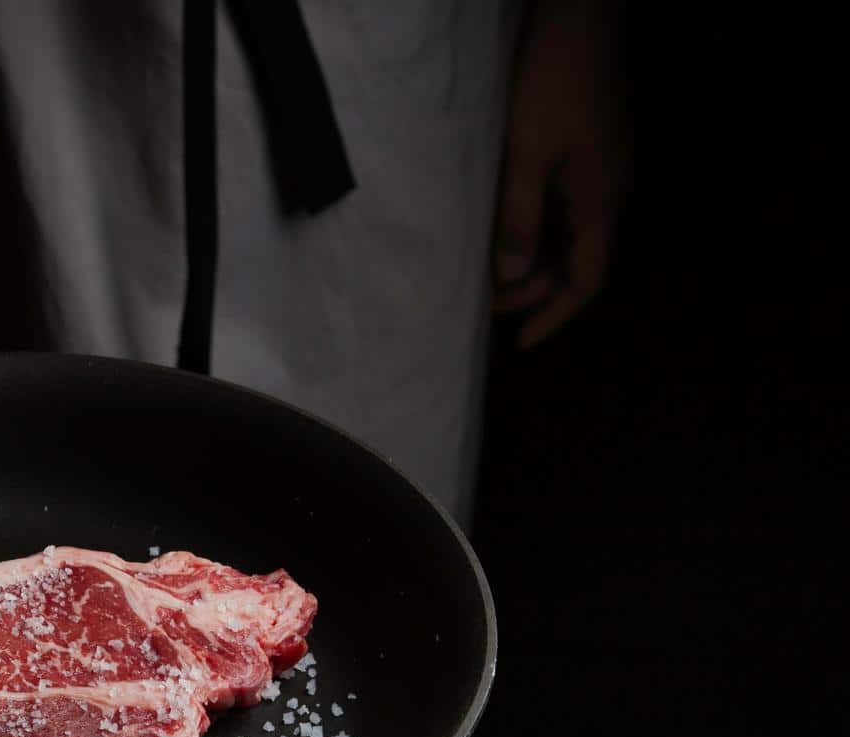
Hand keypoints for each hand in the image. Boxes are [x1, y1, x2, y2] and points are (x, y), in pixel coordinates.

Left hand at [493, 0, 626, 348]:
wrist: (581, 18)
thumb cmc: (552, 83)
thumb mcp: (525, 154)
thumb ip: (518, 217)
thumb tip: (510, 277)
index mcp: (600, 201)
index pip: (586, 280)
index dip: (555, 315)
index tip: (523, 342)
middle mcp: (611, 193)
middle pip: (578, 262)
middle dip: (535, 289)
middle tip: (487, 300)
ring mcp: (604, 172)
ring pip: (570, 236)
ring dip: (534, 259)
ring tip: (491, 271)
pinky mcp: (593, 153)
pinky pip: (567, 209)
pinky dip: (539, 230)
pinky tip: (509, 227)